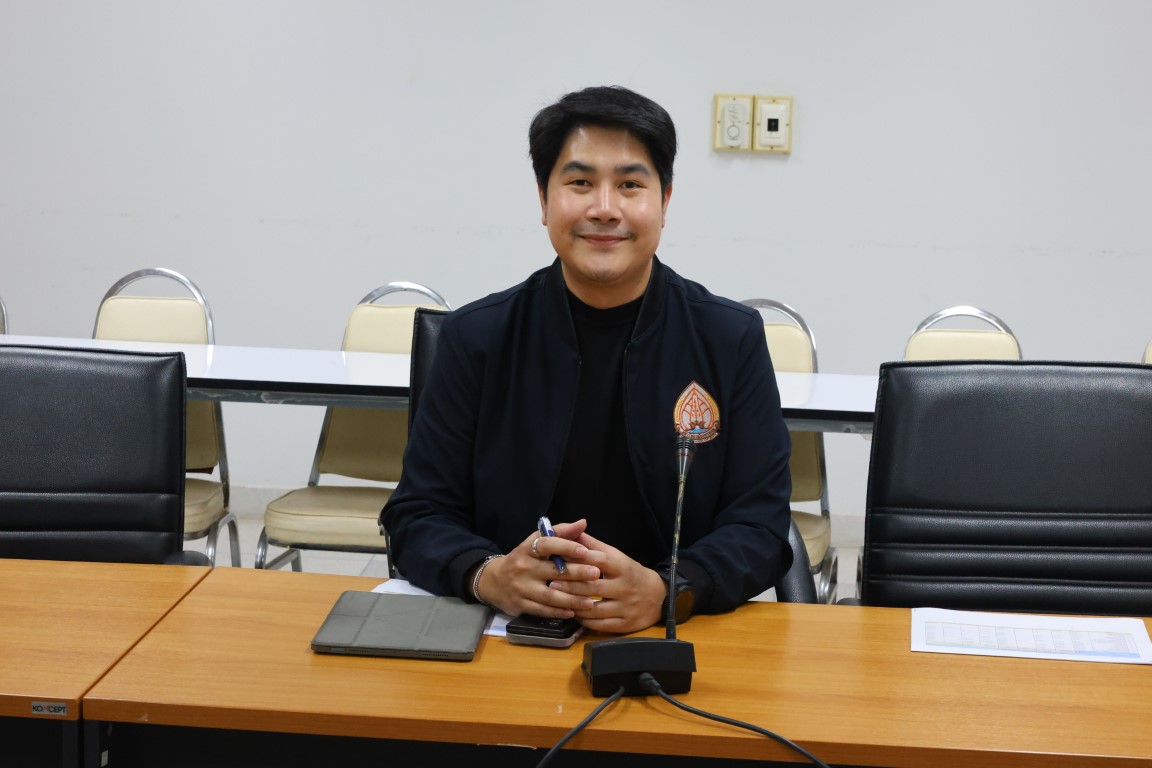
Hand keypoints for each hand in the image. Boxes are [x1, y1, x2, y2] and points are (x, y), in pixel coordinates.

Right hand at [474, 519, 602, 618]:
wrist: (494, 581)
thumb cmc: (524, 559)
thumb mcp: (536, 543)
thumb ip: (560, 533)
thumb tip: (583, 522)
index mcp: (527, 549)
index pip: (546, 544)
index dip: (565, 546)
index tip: (584, 550)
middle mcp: (523, 567)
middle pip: (551, 571)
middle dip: (576, 573)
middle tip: (596, 574)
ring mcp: (521, 587)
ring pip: (549, 595)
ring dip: (571, 599)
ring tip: (591, 601)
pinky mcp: (520, 605)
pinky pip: (542, 610)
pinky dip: (559, 612)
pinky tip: (574, 612)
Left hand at [547, 529, 664, 633]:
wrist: (657, 597)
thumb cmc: (629, 573)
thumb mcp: (616, 556)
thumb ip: (594, 546)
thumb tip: (573, 531)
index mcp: (622, 567)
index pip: (600, 561)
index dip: (580, 559)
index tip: (561, 559)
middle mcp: (625, 587)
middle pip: (594, 587)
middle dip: (571, 586)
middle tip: (552, 584)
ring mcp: (625, 607)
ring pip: (595, 609)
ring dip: (575, 605)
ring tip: (558, 600)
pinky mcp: (625, 624)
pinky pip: (601, 625)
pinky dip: (585, 620)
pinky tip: (573, 614)